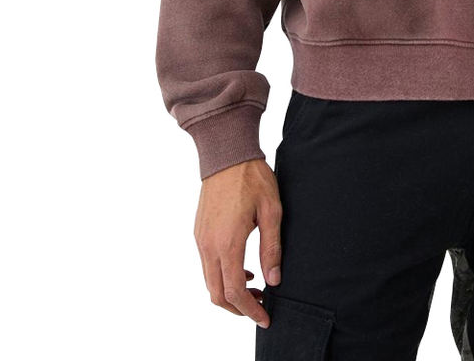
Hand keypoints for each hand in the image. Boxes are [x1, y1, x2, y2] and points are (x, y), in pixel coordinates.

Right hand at [194, 158, 282, 327]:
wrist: (227, 154)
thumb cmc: (252, 178)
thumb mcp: (272, 211)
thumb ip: (272, 248)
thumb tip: (274, 279)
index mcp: (227, 242)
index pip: (234, 291)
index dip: (250, 309)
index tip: (265, 317)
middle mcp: (208, 245)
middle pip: (217, 294)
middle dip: (238, 308)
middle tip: (261, 308)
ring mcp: (200, 239)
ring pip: (209, 282)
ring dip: (230, 293)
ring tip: (256, 290)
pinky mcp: (199, 233)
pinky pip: (207, 266)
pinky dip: (222, 277)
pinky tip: (243, 270)